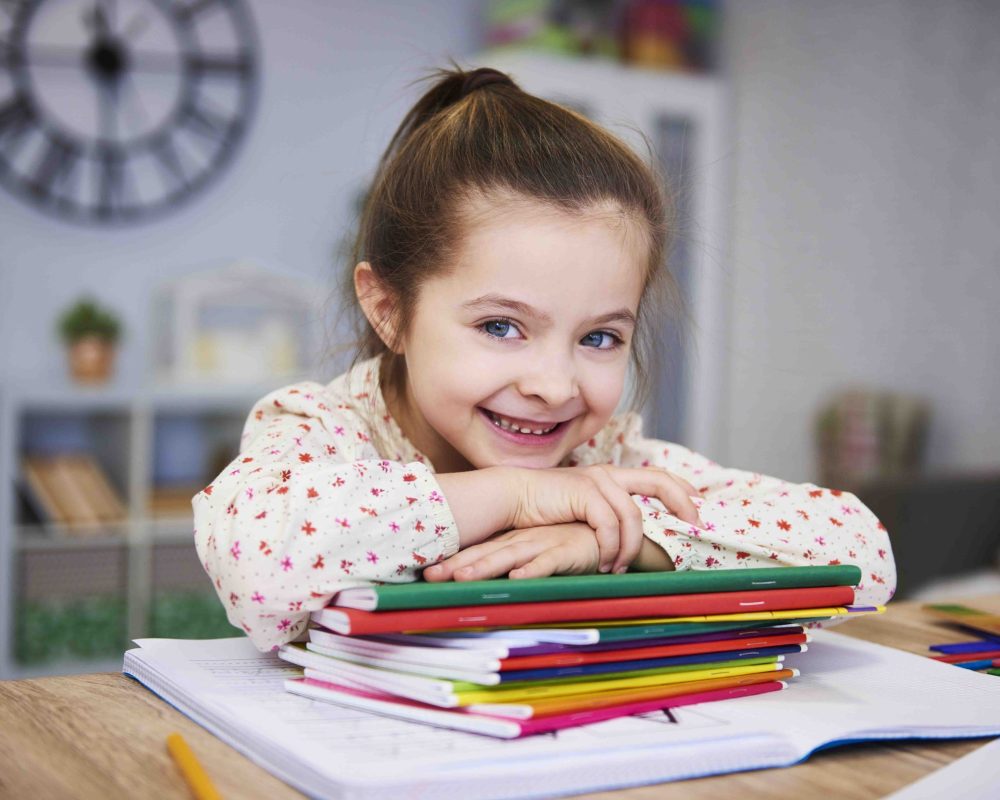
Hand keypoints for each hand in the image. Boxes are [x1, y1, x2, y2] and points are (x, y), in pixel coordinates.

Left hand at [424, 523, 600, 581]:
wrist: (609, 533)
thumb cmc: (573, 543)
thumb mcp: (540, 552)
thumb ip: (520, 562)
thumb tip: (495, 579)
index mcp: (515, 542)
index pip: (479, 551)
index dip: (453, 561)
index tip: (425, 573)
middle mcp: (523, 542)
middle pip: (485, 554)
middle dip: (457, 565)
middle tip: (429, 576)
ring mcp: (543, 544)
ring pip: (509, 557)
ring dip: (486, 567)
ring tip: (461, 578)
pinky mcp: (567, 551)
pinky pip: (548, 562)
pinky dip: (532, 570)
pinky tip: (516, 578)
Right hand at [502, 464, 700, 574]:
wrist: (512, 498)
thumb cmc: (545, 510)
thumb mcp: (582, 511)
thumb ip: (606, 517)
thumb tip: (631, 540)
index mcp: (612, 476)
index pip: (658, 476)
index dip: (682, 491)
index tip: (700, 509)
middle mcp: (609, 474)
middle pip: (659, 482)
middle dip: (682, 505)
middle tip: (696, 529)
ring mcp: (597, 481)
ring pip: (633, 517)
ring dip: (630, 548)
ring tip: (619, 567)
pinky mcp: (584, 493)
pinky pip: (609, 526)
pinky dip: (610, 548)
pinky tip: (602, 562)